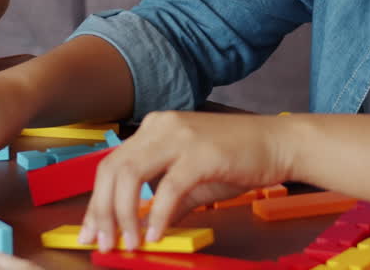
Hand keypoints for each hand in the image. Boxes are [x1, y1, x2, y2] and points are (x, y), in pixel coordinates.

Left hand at [81, 111, 295, 251]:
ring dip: (122, 214)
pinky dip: (156, 214)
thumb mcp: (192, 181)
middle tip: (101, 241)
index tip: (90, 231)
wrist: (278, 144)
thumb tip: (141, 227)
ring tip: (127, 243)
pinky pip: (167, 187)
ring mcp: (180, 136)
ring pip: (130, 175)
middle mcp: (161, 127)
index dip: (96, 201)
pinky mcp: (200, 153)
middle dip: (101, 210)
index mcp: (155, 129)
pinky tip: (156, 235)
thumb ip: (164, 200)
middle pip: (111, 169)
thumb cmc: (238, 159)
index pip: (111, 164)